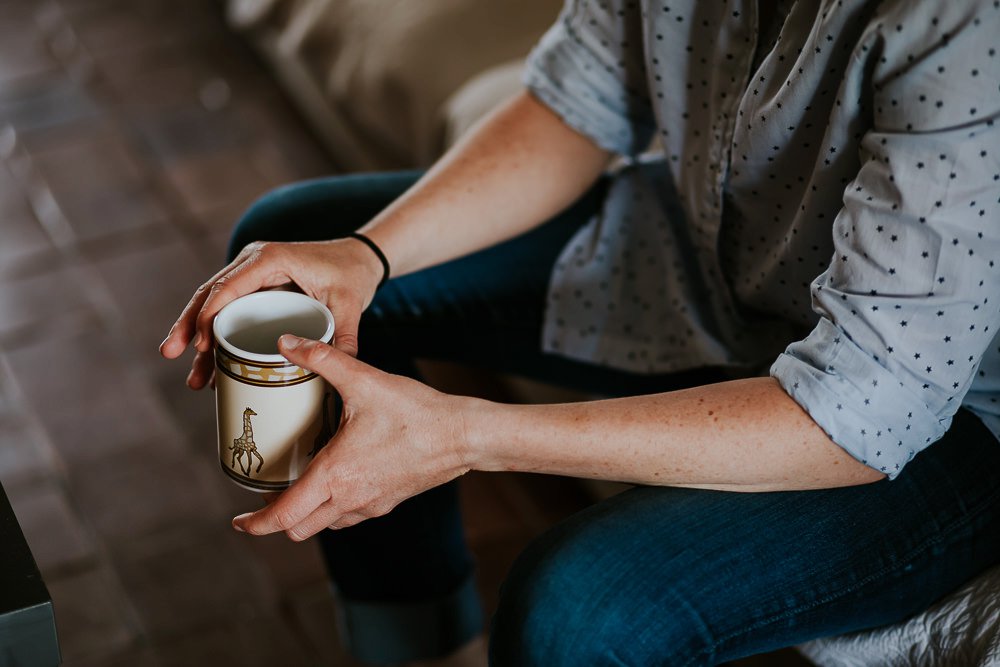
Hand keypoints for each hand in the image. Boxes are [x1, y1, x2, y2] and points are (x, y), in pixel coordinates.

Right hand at [159, 238, 384, 388]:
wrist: (359, 258)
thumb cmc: (352, 273)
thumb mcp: (350, 304)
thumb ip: (345, 335)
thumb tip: (342, 369)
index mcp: (270, 259)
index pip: (228, 287)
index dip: (210, 316)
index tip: (201, 345)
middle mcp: (253, 261)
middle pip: (210, 294)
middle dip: (188, 326)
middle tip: (170, 354)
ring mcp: (251, 273)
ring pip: (213, 304)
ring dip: (197, 337)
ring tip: (191, 377)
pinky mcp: (255, 287)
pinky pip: (228, 310)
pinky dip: (216, 336)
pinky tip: (210, 366)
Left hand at [232, 335, 472, 540]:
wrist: (463, 435)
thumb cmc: (417, 413)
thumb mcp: (365, 380)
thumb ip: (323, 359)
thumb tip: (287, 344)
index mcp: (336, 475)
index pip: (284, 516)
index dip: (256, 524)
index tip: (240, 521)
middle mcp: (350, 498)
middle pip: (299, 529)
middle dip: (277, 520)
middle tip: (265, 498)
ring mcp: (371, 504)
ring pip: (326, 525)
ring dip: (307, 513)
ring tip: (299, 485)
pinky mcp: (388, 502)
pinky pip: (350, 515)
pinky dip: (334, 507)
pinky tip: (338, 478)